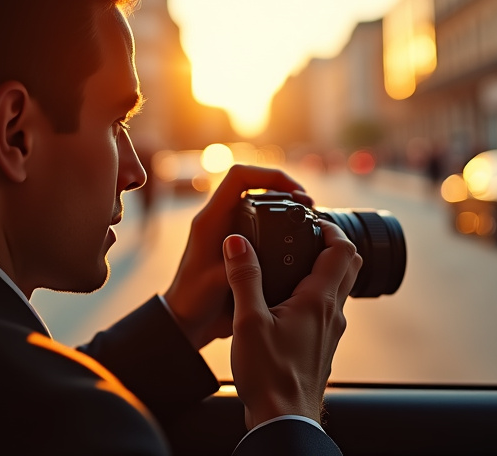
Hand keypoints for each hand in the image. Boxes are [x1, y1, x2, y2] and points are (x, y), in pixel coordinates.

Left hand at [162, 164, 311, 349]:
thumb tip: (258, 253)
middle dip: (284, 189)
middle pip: (254, 185)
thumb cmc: (193, 301)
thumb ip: (235, 267)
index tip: (296, 192)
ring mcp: (229, 230)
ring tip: (308, 219)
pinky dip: (281, 224)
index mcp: (211, 219)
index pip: (239, 176)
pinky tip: (296, 239)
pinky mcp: (238, 244)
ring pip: (259, 202)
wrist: (187, 321)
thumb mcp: (216, 283)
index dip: (270, 176)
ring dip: (284, 205)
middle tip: (309, 208)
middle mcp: (220, 218)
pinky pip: (262, 222)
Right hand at [223, 221, 360, 427]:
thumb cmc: (268, 375)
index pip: (342, 249)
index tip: (311, 218)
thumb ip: (244, 277)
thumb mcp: (248, 321)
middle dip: (332, 244)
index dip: (330, 227)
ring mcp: (331, 332)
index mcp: (318, 300)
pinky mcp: (323, 346)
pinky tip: (289, 302)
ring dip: (324, 270)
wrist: (284, 420)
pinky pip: (327, 310)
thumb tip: (237, 241)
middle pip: (349, 265)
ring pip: (339, 289)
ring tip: (294, 263)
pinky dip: (316, 295)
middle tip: (308, 235)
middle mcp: (332, 313)